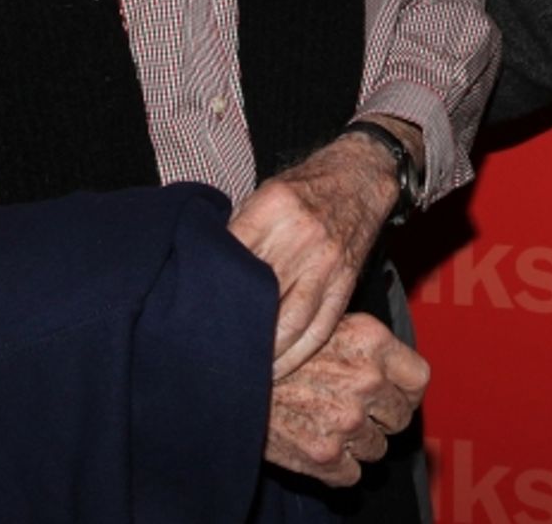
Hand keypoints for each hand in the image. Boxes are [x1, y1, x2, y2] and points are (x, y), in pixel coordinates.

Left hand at [228, 120, 420, 376]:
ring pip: (290, 322)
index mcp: (274, 207)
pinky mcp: (345, 282)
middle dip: (235, 330)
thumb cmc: (305, 188)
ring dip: (267, 354)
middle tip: (210, 356)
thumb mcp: (266, 194)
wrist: (360, 178)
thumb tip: (203, 272)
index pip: (234, 258)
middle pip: (260, 296)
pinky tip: (279, 367)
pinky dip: (298, 353)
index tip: (191, 319)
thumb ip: (239, 231)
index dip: (212, 294)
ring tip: (242, 374)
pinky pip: (320, 328)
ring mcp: (326, 261)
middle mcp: (301, 235)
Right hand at [264, 312, 429, 486]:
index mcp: (373, 343)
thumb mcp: (329, 322)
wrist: (232, 371)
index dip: (407, 391)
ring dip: (358, 441)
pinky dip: (338, 465)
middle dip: (381, 417)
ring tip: (327, 420)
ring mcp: (348, 421)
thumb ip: (368, 344)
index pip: (419, 379)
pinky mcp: (326, 455)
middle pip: (401, 418)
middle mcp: (366, 381)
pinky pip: (352, 474)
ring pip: (377, 448)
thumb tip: (394, 366)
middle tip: (354, 408)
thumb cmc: (279, 344)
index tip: (395, 394)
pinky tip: (317, 441)